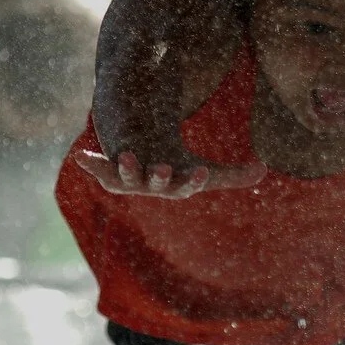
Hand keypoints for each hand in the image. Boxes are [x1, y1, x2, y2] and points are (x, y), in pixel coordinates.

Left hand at [73, 148, 265, 198]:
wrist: (144, 165)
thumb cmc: (178, 168)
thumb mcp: (206, 171)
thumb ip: (234, 175)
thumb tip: (264, 170)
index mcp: (174, 188)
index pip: (185, 187)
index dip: (192, 180)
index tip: (201, 170)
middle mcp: (150, 188)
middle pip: (155, 186)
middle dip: (158, 177)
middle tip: (162, 168)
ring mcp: (128, 180)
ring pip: (126, 179)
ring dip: (127, 168)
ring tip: (128, 156)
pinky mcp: (110, 171)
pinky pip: (99, 169)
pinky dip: (90, 164)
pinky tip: (80, 157)